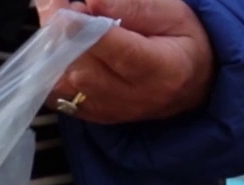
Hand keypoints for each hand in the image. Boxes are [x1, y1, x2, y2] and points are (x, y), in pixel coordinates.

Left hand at [35, 0, 213, 123]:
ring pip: (66, 86)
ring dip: (53, 53)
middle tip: (64, 6)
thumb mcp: (172, 13)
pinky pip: (59, 96)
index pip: (120, 53)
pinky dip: (52, 70)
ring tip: (61, 26)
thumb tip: (94, 3)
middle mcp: (134, 97)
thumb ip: (134, 7)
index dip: (88, 32)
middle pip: (85, 71)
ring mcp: (111, 110)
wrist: (192, 85)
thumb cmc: (183, 42)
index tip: (67, 11)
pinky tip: (59, 49)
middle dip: (65, 36)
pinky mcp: (94, 115)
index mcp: (161, 69)